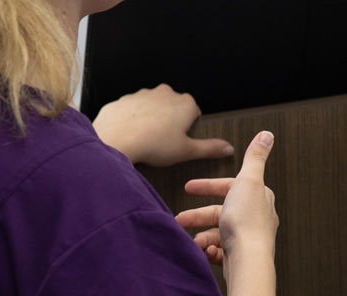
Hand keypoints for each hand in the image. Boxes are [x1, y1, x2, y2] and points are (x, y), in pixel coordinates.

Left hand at [93, 84, 235, 166]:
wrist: (117, 140)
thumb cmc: (153, 145)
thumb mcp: (187, 151)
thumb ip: (210, 148)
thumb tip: (229, 149)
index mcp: (185, 103)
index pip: (194, 112)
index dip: (188, 128)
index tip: (180, 139)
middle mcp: (165, 93)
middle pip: (172, 107)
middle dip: (169, 121)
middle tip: (163, 141)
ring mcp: (142, 94)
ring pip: (151, 106)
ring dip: (150, 119)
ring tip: (146, 139)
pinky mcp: (124, 99)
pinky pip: (131, 110)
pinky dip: (131, 120)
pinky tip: (130, 135)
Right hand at [176, 132, 278, 264]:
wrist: (248, 261)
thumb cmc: (246, 221)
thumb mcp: (248, 180)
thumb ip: (255, 157)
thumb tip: (267, 134)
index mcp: (257, 198)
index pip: (230, 187)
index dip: (208, 186)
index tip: (188, 188)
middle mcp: (255, 217)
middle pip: (220, 212)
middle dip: (197, 216)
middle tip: (179, 220)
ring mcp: (248, 239)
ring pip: (217, 233)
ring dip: (201, 236)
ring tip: (192, 242)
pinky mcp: (240, 257)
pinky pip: (219, 251)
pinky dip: (209, 251)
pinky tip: (204, 252)